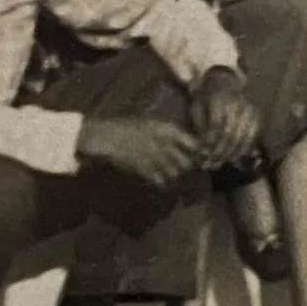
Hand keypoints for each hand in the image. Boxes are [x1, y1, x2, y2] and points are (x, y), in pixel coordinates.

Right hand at [76, 116, 198, 186]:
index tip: (198, 154)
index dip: (198, 151)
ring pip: (175, 173)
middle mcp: (166, 146)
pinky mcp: (147, 172)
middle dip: (186, 165)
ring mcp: (157, 160)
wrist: (108, 137)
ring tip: (167, 170)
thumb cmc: (127, 126)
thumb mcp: (151, 123)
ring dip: (173, 173)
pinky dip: (161, 182)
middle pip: (187, 163)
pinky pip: (161, 182)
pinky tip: (158, 178)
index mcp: (168, 130)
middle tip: (183, 165)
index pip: (194, 144)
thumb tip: (186, 141)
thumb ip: (169, 133)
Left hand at [190, 67, 260, 165]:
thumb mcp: (196, 107)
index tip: (203, 154)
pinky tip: (235, 158)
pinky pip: (253, 135)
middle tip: (211, 164)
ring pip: (242, 136)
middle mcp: (236, 102)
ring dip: (231, 153)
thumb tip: (202, 147)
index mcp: (218, 99)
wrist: (223, 83)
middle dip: (219, 151)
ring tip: (221, 163)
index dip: (210, 142)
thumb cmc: (206, 99)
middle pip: (230, 133)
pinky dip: (244, 148)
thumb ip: (199, 126)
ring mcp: (249, 108)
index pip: (216, 125)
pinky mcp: (256, 115)